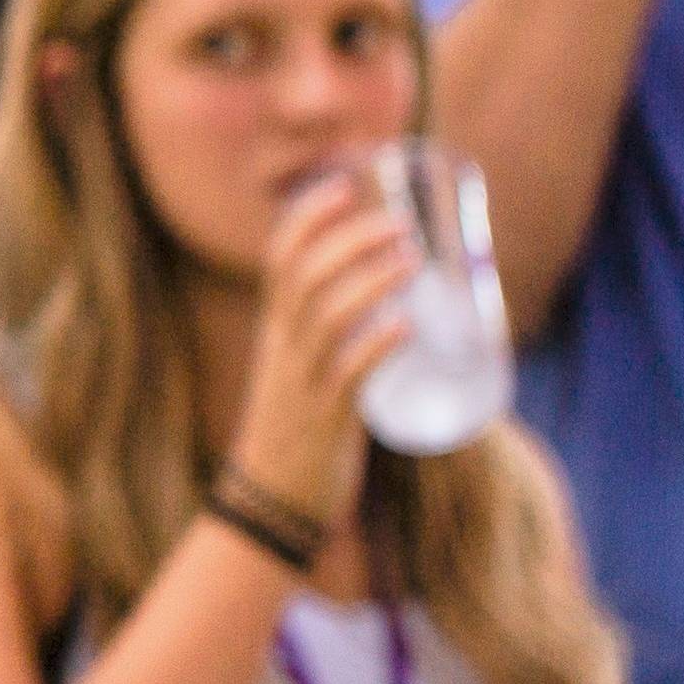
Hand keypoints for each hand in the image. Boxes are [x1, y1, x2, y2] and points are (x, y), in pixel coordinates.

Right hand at [221, 169, 416, 533]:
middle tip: (401, 223)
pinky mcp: (325, 417)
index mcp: (276, 330)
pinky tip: (407, 326)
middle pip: (306, 276)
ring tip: (412, 260)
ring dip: (370, 280)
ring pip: (328, 315)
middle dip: (352, 240)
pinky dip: (377, 343)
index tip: (344, 185)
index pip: (279, 258)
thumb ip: (335, 335)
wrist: (271, 497)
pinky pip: (348, 372)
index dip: (309, 217)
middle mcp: (283, 347)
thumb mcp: (304, 369)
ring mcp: (302, 381)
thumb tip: (393, 301)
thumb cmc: (299, 428)